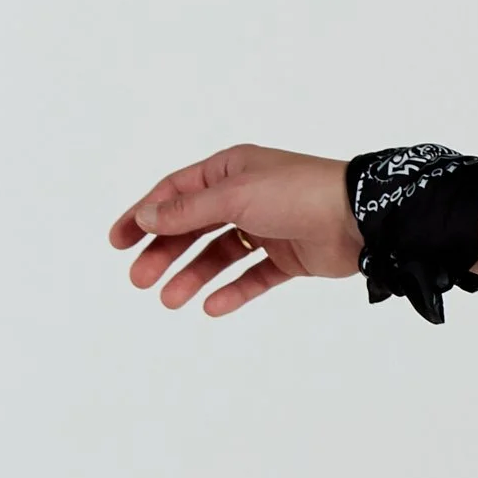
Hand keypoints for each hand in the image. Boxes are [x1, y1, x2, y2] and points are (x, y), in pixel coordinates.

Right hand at [110, 144, 363, 316]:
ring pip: (220, 254)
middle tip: (139, 279)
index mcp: (230, 171)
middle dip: (164, 252)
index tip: (117, 242)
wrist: (360, 219)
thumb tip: (146, 217)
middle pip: (193, 227)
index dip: (143, 215)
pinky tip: (211, 306)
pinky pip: (253, 276)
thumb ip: (189, 210)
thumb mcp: (234, 197)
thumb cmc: (296, 193)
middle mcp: (246, 196)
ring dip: (193, 275)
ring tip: (169, 300)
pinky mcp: (290, 256)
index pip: (175, 193)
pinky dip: (232, 291)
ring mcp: (269, 227)